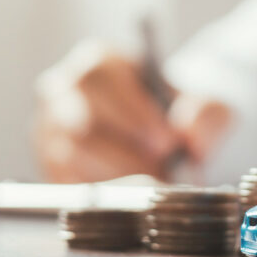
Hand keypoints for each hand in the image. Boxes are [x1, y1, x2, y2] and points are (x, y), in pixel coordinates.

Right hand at [34, 41, 231, 182]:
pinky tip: (133, 192)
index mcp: (97, 63)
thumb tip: (190, 137)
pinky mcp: (50, 167)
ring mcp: (49, 131)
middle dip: (127, 153)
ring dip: (118, 176)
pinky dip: (104, 193)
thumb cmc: (179, 114)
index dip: (131, 112)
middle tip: (164, 170)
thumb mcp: (206, 106)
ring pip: (73, 158)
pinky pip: (68, 184)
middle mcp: (62, 92)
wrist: (165, 139)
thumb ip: (205, 115)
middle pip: (80, 123)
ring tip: (154, 182)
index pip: (97, 78)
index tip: (168, 141)